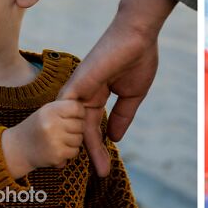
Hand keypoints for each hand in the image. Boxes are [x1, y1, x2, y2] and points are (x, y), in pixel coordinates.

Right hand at [1, 100, 85, 178]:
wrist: (17, 149)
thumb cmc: (37, 127)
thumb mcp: (47, 112)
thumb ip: (65, 108)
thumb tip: (87, 107)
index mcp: (50, 110)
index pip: (77, 107)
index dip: (79, 113)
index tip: (74, 117)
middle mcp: (52, 124)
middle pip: (81, 125)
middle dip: (76, 128)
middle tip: (65, 130)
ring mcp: (54, 140)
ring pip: (79, 139)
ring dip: (73, 141)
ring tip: (59, 139)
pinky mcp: (57, 155)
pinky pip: (75, 151)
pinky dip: (69, 152)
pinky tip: (58, 149)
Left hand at [58, 0, 176, 176]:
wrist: (138, 34)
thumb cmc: (138, 58)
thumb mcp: (132, 94)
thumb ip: (122, 116)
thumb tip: (114, 138)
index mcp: (96, 92)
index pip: (93, 124)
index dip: (98, 144)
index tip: (104, 164)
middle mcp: (83, 92)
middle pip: (83, 128)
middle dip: (92, 152)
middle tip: (102, 173)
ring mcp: (79, 87)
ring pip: (76, 123)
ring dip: (84, 147)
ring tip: (95, 167)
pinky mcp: (78, 82)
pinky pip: (69, 111)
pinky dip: (71, 129)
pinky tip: (78, 147)